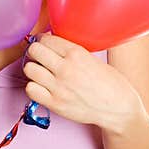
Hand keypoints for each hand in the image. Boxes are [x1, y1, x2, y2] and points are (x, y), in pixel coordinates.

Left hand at [24, 33, 139, 130]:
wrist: (118, 109)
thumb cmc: (111, 83)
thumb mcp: (93, 59)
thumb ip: (71, 51)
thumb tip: (50, 43)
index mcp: (77, 54)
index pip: (46, 39)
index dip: (43, 40)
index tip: (45, 44)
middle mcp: (66, 69)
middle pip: (34, 51)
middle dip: (36, 52)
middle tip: (40, 56)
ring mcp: (59, 87)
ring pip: (29, 69)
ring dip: (33, 69)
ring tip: (41, 72)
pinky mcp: (55, 104)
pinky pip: (31, 89)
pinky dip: (34, 87)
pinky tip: (42, 87)